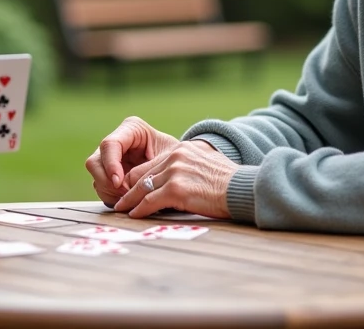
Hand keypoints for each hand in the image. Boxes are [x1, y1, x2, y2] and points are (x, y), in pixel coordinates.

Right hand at [84, 116, 180, 206]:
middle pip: (95, 162)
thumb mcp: (168, 160)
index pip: (110, 144)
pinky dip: (113, 198)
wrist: (181, 167)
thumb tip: (127, 185)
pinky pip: (102, 188)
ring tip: (130, 200)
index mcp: (131, 129)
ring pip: (96, 177)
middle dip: (108, 182)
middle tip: (125, 195)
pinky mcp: (110, 175)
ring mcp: (110, 159)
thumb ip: (147, 170)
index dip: (110, 164)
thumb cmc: (177, 158)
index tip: (119, 183)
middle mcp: (116, 142)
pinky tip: (129, 201)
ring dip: (111, 192)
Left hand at [112, 140, 236, 218]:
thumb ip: (188, 168)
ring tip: (123, 210)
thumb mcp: (206, 165)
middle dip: (130, 189)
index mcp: (182, 149)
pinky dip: (139, 209)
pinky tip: (134, 215)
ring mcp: (175, 172)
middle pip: (143, 174)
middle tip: (121, 201)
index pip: (152, 164)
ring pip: (143, 188)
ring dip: (130, 201)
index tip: (131, 188)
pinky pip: (150, 201)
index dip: (138, 178)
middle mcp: (175, 157)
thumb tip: (178, 182)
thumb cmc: (229, 182)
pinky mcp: (176, 189)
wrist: (242, 189)